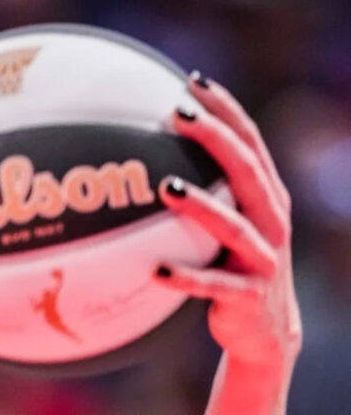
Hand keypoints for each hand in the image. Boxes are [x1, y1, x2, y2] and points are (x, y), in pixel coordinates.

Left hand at [152, 73, 301, 373]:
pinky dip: (185, 279)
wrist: (263, 332)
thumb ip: (200, 198)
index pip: (249, 143)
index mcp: (267, 199)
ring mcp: (263, 259)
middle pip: (246, 170)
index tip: (192, 82)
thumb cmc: (232, 271)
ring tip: (166, 187)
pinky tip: (154, 271)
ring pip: (233, 227)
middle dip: (215, 138)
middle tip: (178, 113)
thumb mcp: (224, 230)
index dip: (226, 110)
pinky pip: (213, 287)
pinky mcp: (248, 296)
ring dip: (200, 206)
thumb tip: (142, 166)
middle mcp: (272, 222)